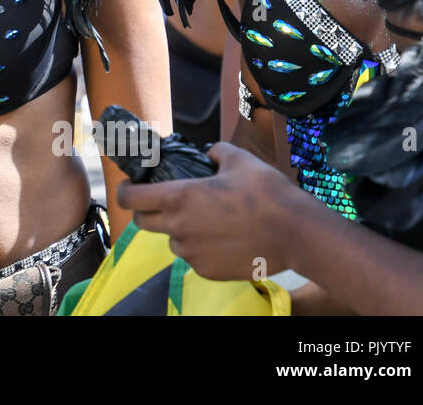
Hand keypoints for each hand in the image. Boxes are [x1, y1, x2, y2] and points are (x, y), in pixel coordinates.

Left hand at [116, 142, 302, 280]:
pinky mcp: (207, 271)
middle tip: (166, 202)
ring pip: (171, 241)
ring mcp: (191, 253)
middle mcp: (178, 228)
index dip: (126, 190)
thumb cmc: (266, 192)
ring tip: (206, 221)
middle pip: (142, 222)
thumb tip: (208, 154)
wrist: (296, 233)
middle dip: (147, 211)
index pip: (129, 198)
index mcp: (177, 198)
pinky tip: (222, 238)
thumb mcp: (238, 159)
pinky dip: (200, 248)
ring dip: (179, 230)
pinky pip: (193, 258)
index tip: (132, 185)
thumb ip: (214, 152)